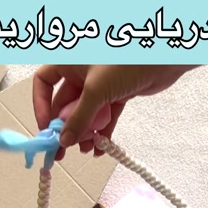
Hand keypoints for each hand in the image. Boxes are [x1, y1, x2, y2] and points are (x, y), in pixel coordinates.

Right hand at [32, 64, 192, 155]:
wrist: (166, 55)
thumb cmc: (126, 60)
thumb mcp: (96, 90)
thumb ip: (79, 118)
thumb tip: (64, 141)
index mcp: (69, 60)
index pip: (44, 82)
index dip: (41, 105)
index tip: (47, 129)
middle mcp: (81, 71)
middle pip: (65, 103)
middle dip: (65, 127)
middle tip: (62, 151)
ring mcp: (100, 83)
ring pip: (85, 112)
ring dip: (84, 132)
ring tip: (87, 148)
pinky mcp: (117, 93)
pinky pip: (104, 115)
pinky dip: (102, 131)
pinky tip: (100, 148)